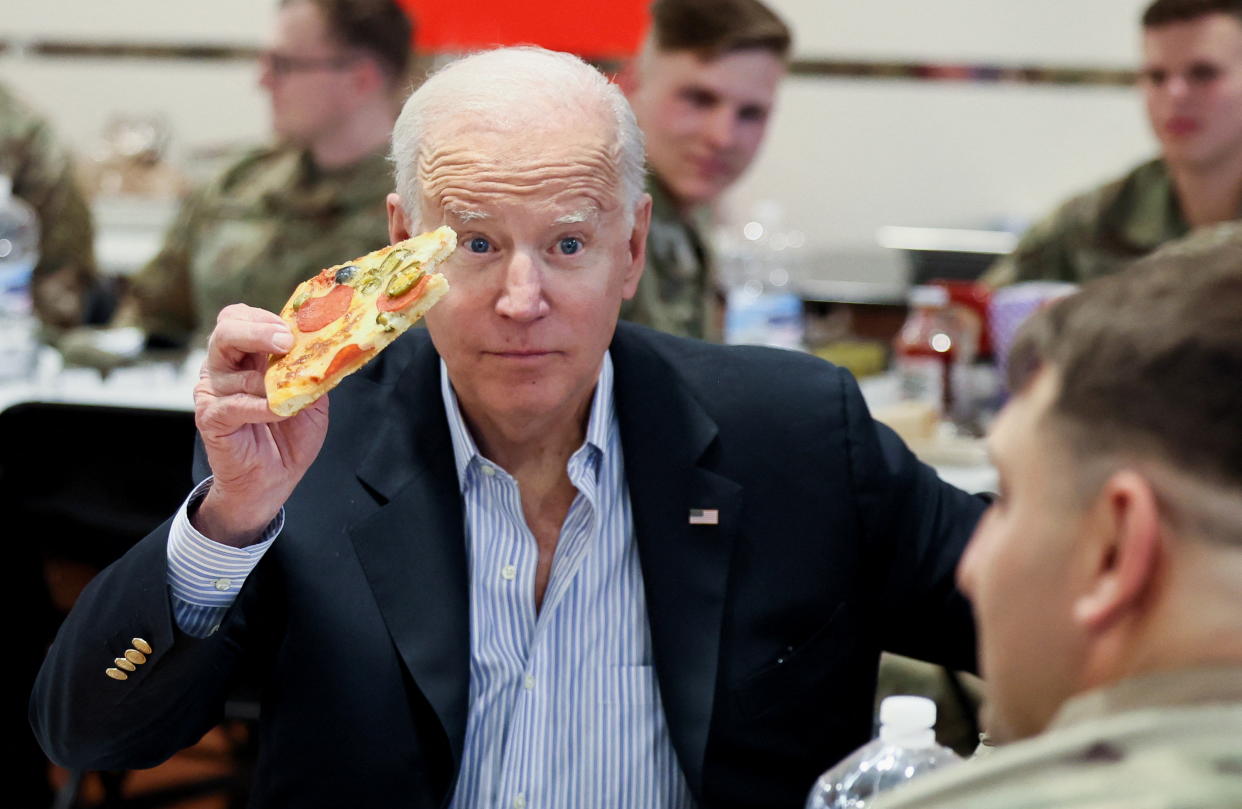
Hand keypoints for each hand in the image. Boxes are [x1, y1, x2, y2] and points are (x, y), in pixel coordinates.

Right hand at [192, 304, 328, 545]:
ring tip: (290, 393)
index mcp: (245, 355)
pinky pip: (234, 403)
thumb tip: (332, 350)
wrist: (272, 482)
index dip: (264, 317)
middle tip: (285, 342)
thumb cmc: (288, 438)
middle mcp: (223, 368)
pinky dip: (262, 406)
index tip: (293, 328)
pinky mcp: (211, 417)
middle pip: (225, 329)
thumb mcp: (311, 400)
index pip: (240, 317)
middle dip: (257, 330)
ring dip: (267, 379)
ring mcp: (213, 392)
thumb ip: (314, 373)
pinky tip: (280, 412)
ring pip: (230, 367)